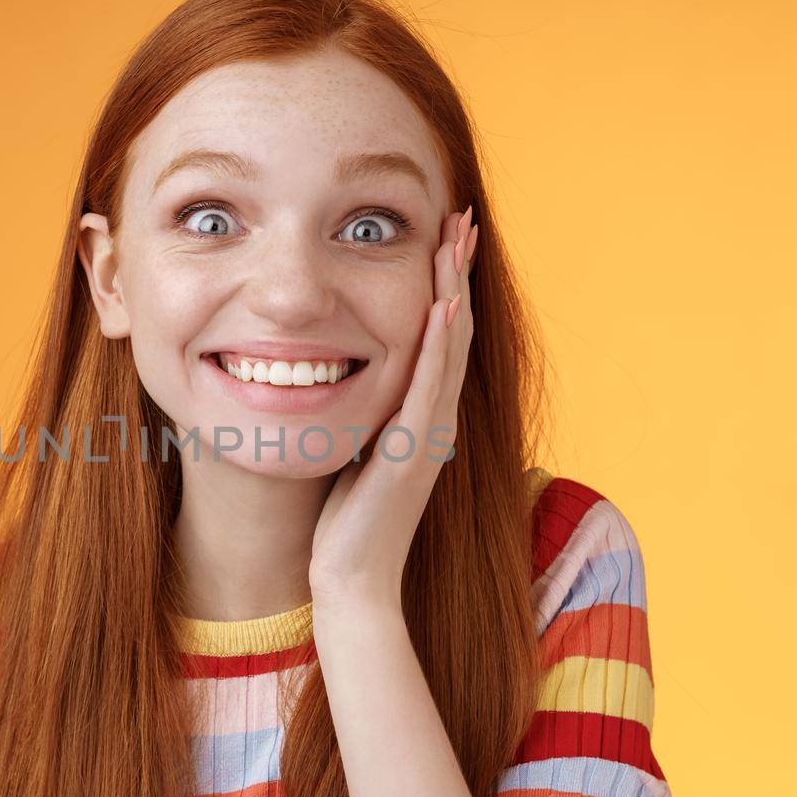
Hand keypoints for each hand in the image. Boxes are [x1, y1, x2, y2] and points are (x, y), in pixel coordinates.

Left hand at [309, 206, 478, 608]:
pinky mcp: (414, 450)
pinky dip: (440, 343)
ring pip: (450, 347)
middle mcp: (434, 417)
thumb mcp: (354, 448)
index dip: (446, 283)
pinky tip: (444, 305)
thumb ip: (361, 412)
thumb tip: (333, 373)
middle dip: (457, 270)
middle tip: (463, 217)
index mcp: (420, 414)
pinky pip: (429, 385)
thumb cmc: (345, 523)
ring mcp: (429, 433)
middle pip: (455, 328)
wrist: (351, 580)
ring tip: (458, 239)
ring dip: (455, 289)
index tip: (444, 236)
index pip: (440, 334)